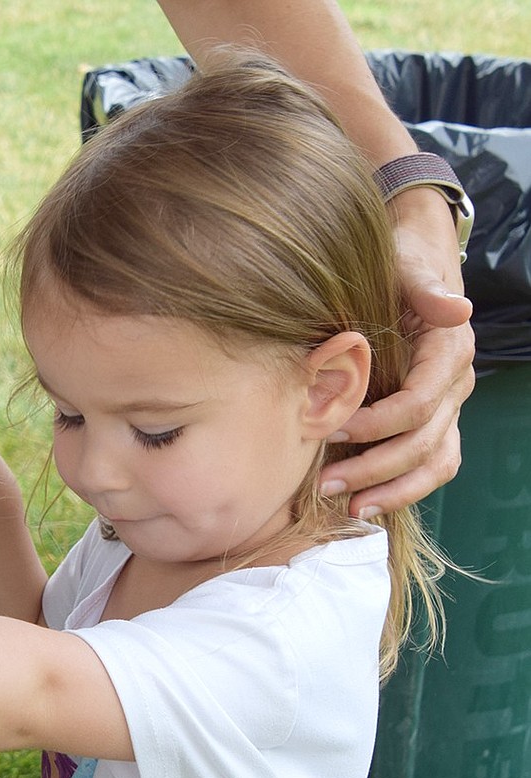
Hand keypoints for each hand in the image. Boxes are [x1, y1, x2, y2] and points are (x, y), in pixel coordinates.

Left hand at [320, 187, 475, 515]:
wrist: (412, 262)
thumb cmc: (400, 263)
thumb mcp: (407, 264)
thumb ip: (426, 287)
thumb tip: (456, 309)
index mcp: (449, 352)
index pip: (419, 403)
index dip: (377, 424)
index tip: (333, 432)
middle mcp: (455, 385)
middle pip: (424, 442)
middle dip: (376, 468)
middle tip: (326, 486)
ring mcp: (447, 407)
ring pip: (435, 462)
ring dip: (394, 490)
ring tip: (351, 508)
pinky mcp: (434, 420)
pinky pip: (430, 463)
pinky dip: (402, 487)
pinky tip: (365, 502)